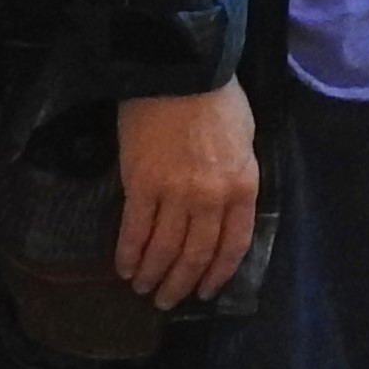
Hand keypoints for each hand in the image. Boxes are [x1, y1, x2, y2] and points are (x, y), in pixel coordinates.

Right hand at [114, 80, 257, 306]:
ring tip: (143, 288)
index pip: (233, 246)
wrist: (181, 68)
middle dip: (180, 284)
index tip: (204, 292)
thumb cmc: (217, 97)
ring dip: (152, 275)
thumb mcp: (245, 139)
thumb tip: (223, 210)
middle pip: (196, 255)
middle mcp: (211, 199)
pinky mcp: (141, 185)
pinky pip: (134, 231)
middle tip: (168, 301)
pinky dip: (128, 254)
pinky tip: (123, 267)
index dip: (217, 274)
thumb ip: (237, 178)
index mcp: (243, 187)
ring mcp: (175, 194)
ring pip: (164, 250)